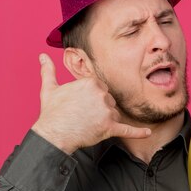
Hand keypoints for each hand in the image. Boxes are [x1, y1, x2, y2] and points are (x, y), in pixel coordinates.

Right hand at [31, 53, 150, 153]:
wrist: (53, 134)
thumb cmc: (51, 112)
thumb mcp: (49, 88)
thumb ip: (48, 71)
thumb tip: (42, 56)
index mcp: (91, 82)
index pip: (101, 89)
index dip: (93, 99)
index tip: (82, 105)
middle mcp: (101, 94)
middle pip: (109, 101)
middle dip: (100, 109)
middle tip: (84, 116)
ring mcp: (107, 111)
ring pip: (114, 114)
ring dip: (106, 120)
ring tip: (89, 125)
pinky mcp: (110, 127)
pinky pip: (128, 129)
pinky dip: (138, 132)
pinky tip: (148, 132)